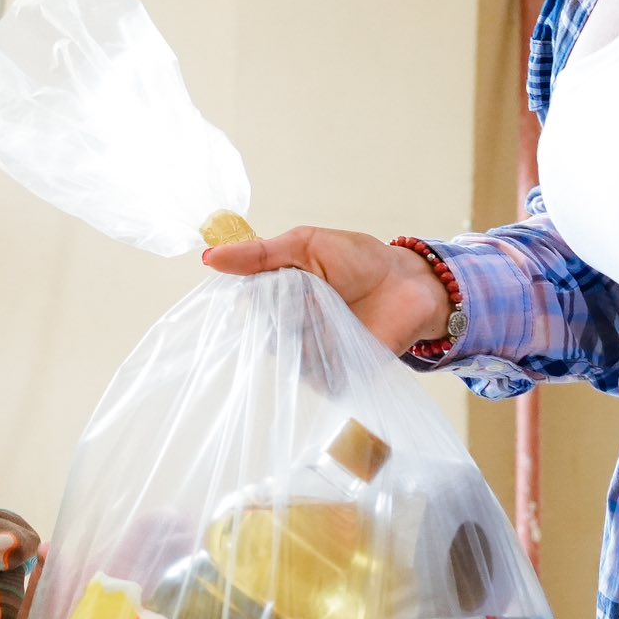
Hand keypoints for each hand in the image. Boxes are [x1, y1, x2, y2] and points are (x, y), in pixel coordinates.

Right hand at [204, 225, 449, 354]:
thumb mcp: (306, 243)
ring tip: (337, 310)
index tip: (278, 282)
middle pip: (265, 332)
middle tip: (316, 292)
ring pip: (288, 353)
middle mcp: (290, 327)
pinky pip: (314, 374)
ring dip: (310, 329)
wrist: (409, 285)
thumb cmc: (360, 259)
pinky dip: (327, 351)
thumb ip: (260, 254)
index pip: (248, 305)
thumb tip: (209, 257)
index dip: (257, 296)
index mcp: (278, 295)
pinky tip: (346, 332)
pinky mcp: (334, 375)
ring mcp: (311, 352)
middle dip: (288, 311)